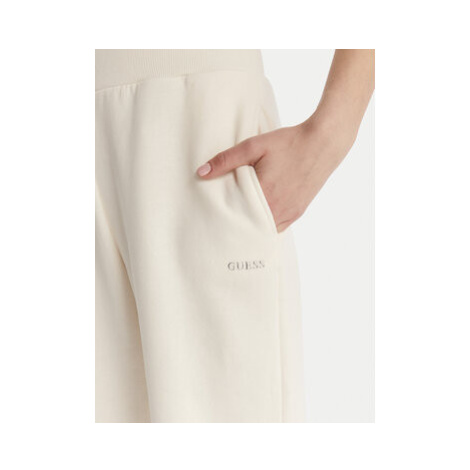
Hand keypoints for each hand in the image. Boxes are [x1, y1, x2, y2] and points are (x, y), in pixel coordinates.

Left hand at [197, 115, 356, 231]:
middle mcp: (278, 210)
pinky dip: (265, 224)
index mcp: (264, 196)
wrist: (323, 142)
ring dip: (251, 226)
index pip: (236, 218)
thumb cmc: (288, 142)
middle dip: (235, 225)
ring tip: (237, 219)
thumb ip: (226, 160)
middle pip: (249, 227)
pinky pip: (277, 227)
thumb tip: (201, 173)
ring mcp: (289, 213)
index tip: (211, 220)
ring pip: (264, 230)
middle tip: (220, 222)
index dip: (223, 220)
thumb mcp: (254, 146)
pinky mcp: (298, 212)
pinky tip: (256, 216)